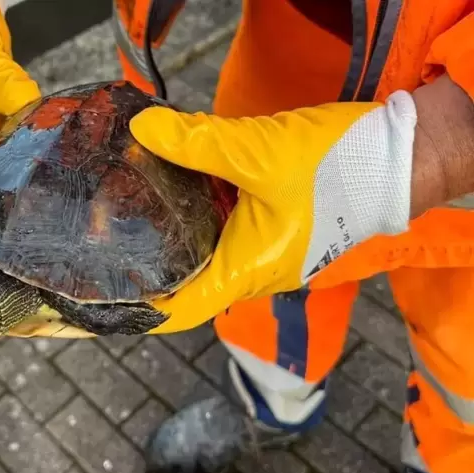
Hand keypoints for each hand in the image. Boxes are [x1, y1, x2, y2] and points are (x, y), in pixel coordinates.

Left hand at [130, 92, 417, 332]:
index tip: (111, 295)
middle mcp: (258, 275)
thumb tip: (143, 129)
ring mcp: (273, 260)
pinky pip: (234, 242)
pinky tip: (188, 196)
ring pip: (215, 260)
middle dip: (157, 267)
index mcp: (249, 269)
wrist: (396, 159)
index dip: (146, 308)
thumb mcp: (257, 150)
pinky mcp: (282, 239)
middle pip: (195, 284)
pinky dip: (208, 225)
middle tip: (115, 243)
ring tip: (140, 217)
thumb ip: (197, 143)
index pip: (185, 308)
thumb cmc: (336, 166)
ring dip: (183, 242)